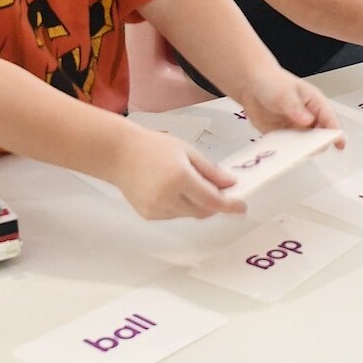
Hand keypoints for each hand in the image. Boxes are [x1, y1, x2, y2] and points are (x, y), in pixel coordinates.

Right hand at [109, 129, 247, 219]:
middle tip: (223, 192)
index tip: (241, 207)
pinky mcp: (149, 214)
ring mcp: (156, 208)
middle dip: (215, 204)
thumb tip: (230, 184)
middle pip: (202, 211)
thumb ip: (211, 171)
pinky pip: (174, 215)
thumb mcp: (188, 152)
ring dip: (198, 204)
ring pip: (189, 214)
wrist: (120, 155)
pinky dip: (182, 206)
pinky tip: (175, 190)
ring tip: (190, 183)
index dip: (230, 205)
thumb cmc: (152, 148)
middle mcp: (167, 196)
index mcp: (179, 177)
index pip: (212, 199)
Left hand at [236, 69, 345, 144]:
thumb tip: (308, 121)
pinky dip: (286, 151)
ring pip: (305, 145)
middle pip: (320, 136)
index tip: (338, 143)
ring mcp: (296, 127)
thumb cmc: (272, 81)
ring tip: (294, 150)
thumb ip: (296, 108)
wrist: (252, 84)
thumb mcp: (285, 93)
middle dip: (317, 144)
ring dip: (301, 150)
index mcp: (315, 103)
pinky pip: (288, 147)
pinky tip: (282, 150)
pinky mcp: (283, 135)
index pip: (330, 120)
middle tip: (310, 147)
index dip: (336, 132)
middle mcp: (308, 117)